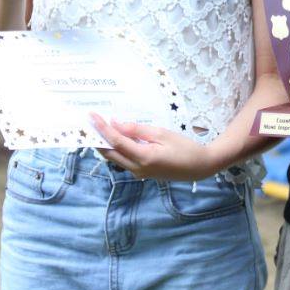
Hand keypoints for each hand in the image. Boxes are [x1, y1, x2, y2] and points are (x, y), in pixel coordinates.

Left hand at [90, 113, 216, 180]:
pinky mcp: (143, 173)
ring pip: (115, 159)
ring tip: (99, 128)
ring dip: (106, 145)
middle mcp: (137, 169)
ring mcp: (139, 173)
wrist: (199, 167)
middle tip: (89, 123)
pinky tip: (118, 138)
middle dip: (97, 139)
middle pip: (110, 154)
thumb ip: (138, 130)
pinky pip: (124, 161)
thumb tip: (117, 125)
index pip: (116, 141)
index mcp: (142, 157)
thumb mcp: (162, 133)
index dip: (102, 128)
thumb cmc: (184, 147)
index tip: (92, 116)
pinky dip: (118, 149)